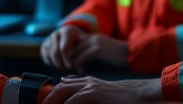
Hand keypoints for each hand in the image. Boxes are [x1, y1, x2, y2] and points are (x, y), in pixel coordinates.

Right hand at [40, 25, 88, 70]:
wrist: (71, 35)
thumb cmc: (79, 41)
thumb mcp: (84, 45)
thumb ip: (83, 56)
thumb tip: (80, 71)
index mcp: (67, 31)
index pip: (64, 48)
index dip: (67, 59)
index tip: (70, 67)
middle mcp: (56, 34)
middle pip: (55, 52)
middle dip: (61, 63)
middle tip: (67, 70)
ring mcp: (48, 39)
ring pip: (49, 55)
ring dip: (56, 64)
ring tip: (64, 68)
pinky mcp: (44, 46)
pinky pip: (45, 57)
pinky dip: (51, 63)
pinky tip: (59, 65)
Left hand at [42, 76, 161, 103]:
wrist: (139, 93)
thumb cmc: (123, 97)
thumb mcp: (103, 95)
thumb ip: (89, 94)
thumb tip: (74, 97)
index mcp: (88, 82)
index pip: (63, 84)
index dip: (51, 93)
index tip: (43, 101)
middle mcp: (87, 81)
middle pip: (59, 87)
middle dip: (46, 97)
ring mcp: (90, 85)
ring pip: (62, 91)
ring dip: (51, 101)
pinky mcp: (94, 92)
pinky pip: (73, 100)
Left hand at [72, 35, 127, 72]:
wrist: (131, 55)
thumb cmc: (118, 57)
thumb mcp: (103, 51)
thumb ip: (92, 52)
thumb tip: (80, 61)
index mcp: (94, 37)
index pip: (76, 42)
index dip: (72, 53)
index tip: (72, 63)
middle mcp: (93, 37)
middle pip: (74, 46)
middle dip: (70, 58)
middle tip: (70, 69)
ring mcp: (95, 42)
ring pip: (76, 52)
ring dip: (73, 62)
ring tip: (75, 71)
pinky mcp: (98, 50)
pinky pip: (82, 57)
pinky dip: (79, 65)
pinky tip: (81, 71)